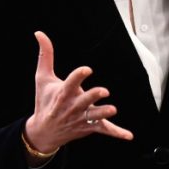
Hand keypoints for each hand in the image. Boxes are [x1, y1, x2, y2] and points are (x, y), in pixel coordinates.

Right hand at [24, 31, 133, 153]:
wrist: (43, 131)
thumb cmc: (44, 100)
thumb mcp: (42, 78)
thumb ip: (45, 55)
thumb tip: (39, 33)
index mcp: (62, 93)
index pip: (70, 83)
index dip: (79, 76)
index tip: (87, 69)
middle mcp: (72, 106)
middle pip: (84, 101)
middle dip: (92, 96)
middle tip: (103, 91)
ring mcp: (82, 118)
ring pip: (95, 116)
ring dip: (103, 113)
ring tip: (113, 109)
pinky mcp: (89, 127)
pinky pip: (105, 130)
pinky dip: (117, 133)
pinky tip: (129, 136)